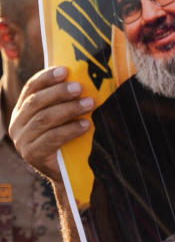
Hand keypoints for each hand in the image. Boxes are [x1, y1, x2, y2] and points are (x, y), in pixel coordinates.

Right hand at [10, 66, 93, 182]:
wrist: (67, 171)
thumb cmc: (69, 137)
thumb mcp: (65, 115)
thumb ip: (67, 99)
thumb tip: (86, 76)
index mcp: (23, 109)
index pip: (31, 88)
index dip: (47, 77)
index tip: (65, 69)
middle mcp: (17, 124)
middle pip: (37, 102)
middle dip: (59, 92)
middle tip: (80, 87)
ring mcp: (22, 140)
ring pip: (44, 119)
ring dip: (69, 109)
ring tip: (90, 104)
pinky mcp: (31, 155)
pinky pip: (52, 138)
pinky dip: (70, 129)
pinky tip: (86, 124)